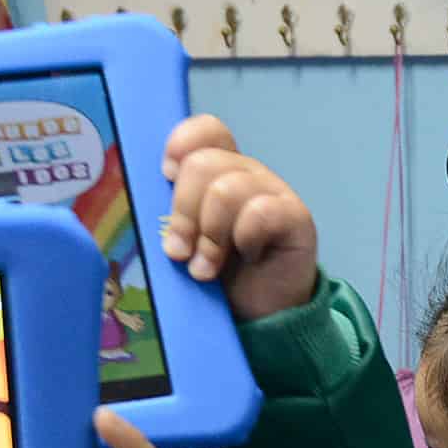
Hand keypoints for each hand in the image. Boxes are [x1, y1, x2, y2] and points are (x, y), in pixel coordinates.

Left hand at [161, 116, 318, 322]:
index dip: (181, 144)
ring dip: (209, 237)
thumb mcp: (186, 242)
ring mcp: (273, 192)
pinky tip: (248, 258)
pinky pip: (260, 212)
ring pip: (226, 190)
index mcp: (219, 171)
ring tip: (205, 270)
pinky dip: (245, 239)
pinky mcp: (296, 217)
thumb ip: (172, 214)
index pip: (206, 131)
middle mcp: (246, 174)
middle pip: (203, 164)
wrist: (261, 317)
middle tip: (180, 253)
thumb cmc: (220, 278)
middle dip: (183, 213)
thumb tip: (151, 194)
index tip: (164, 177)